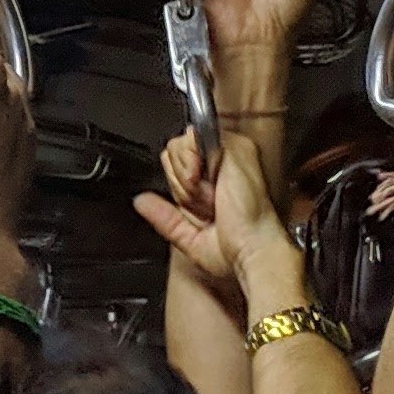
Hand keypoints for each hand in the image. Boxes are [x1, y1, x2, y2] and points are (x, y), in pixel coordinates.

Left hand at [134, 127, 244, 310]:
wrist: (252, 252)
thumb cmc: (235, 250)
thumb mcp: (189, 236)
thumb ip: (163, 216)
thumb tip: (141, 201)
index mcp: (217, 175)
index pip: (176, 162)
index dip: (178, 187)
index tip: (201, 211)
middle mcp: (224, 158)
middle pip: (173, 152)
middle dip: (180, 185)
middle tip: (207, 207)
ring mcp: (230, 149)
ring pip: (177, 147)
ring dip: (186, 182)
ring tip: (212, 200)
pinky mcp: (232, 145)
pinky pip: (189, 141)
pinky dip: (190, 171)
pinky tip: (211, 190)